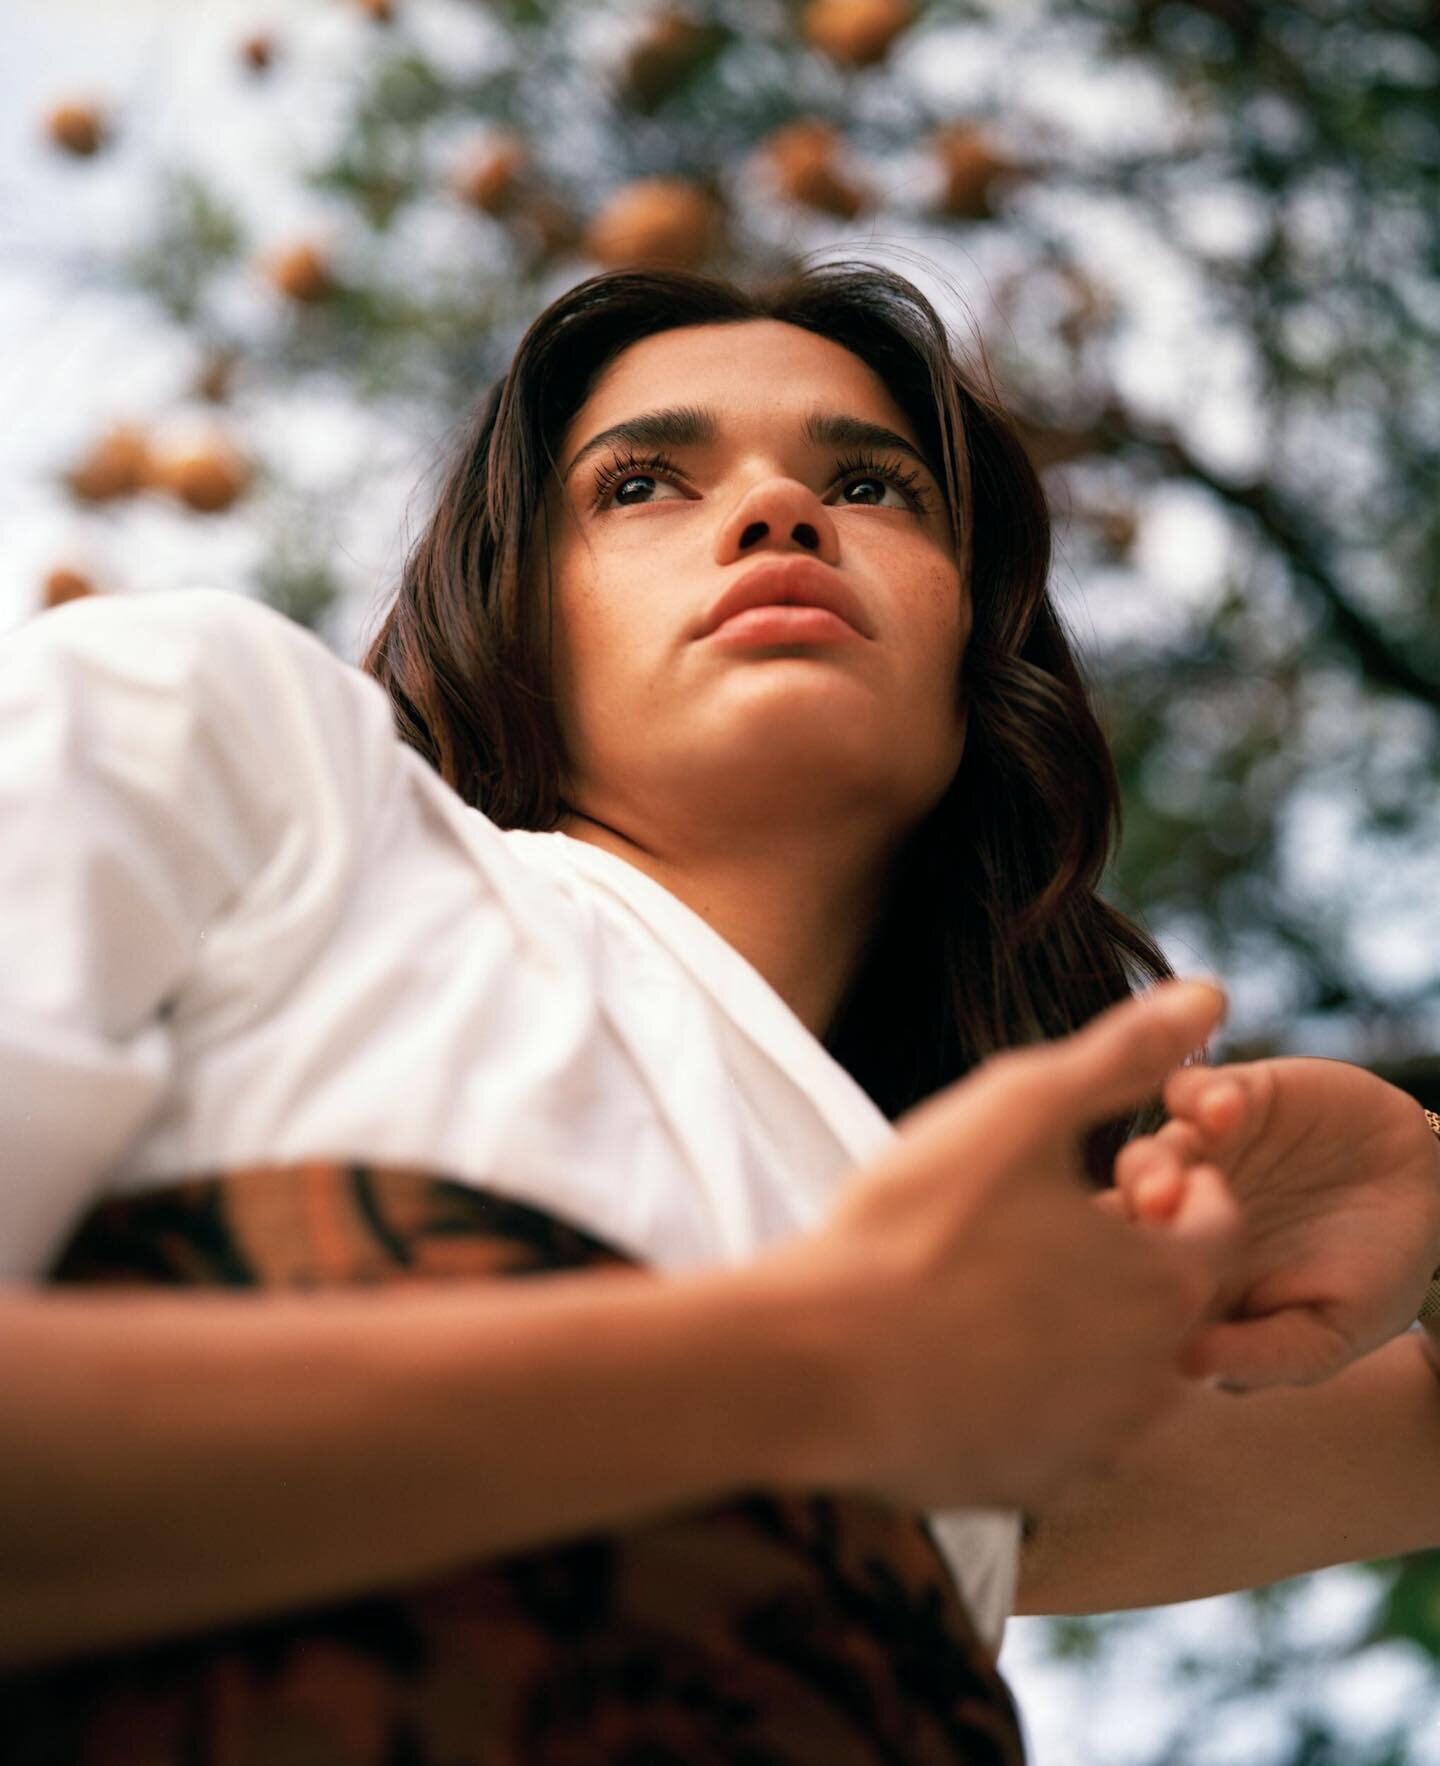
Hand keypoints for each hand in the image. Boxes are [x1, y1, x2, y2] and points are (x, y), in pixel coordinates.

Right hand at [772, 980, 1242, 1512]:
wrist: (813, 1365)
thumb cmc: (914, 1225)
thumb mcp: (1019, 1109)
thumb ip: (1120, 1053)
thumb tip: (1212, 992)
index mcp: (1164, 1281)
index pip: (1218, 1223)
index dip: (1173, 1185)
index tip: (1108, 1170)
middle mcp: (1154, 1377)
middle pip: (1170, 1301)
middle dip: (1125, 1259)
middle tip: (1036, 1228)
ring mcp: (1096, 1444)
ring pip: (1120, 1372)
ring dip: (1084, 1329)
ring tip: (996, 1287)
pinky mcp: (1037, 1488)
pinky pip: (1063, 1432)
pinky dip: (1035, 1394)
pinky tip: (965, 1355)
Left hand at [1114, 1058, 1439, 1390]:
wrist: (1432, 1198)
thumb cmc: (1371, 1281)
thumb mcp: (1328, 1333)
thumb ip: (1264, 1354)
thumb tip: (1187, 1367)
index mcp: (1188, 1281)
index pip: (1130, 1287)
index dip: (1117, 1286)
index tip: (1126, 1287)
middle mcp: (1179, 1218)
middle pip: (1121, 1218)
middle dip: (1125, 1216)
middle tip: (1150, 1215)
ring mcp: (1202, 1159)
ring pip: (1148, 1153)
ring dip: (1154, 1161)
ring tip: (1178, 1174)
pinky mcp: (1232, 1098)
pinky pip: (1193, 1090)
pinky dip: (1201, 1094)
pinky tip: (1228, 1107)